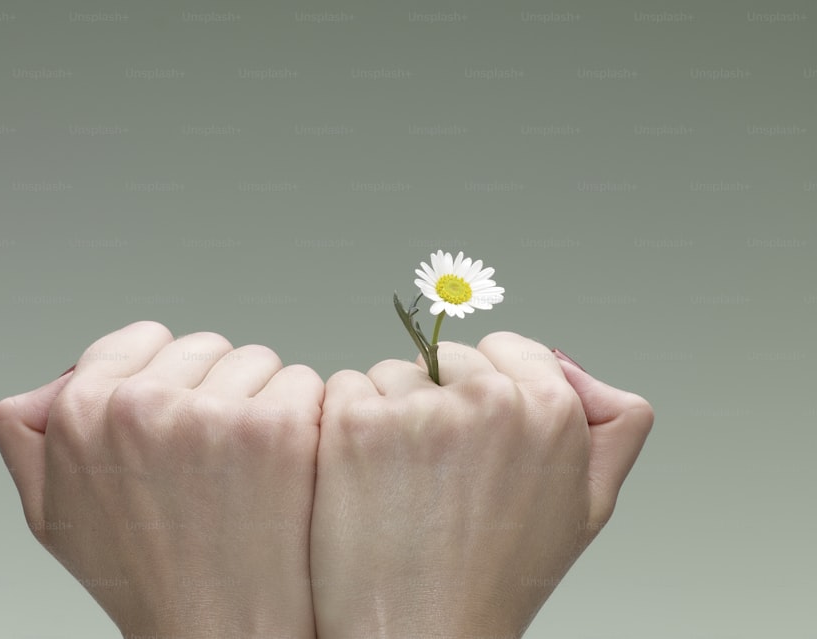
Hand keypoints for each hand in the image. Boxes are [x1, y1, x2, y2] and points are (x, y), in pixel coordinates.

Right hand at [0, 321, 324, 637]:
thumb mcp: (53, 512)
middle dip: (212, 389)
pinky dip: (302, 416)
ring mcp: (211, 414)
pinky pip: (301, 381)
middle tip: (209, 460)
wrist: (220, 636)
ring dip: (258, 401)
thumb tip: (48, 386)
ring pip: (255, 360)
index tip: (175, 425)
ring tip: (244, 470)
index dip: (165, 380)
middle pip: (203, 346)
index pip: (141, 339)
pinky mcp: (276, 426)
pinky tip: (283, 469)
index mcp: (80, 413)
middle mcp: (140, 406)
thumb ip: (29, 436)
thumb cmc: (145, 578)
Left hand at [309, 331, 653, 638]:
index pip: (508, 347)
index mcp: (552, 410)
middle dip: (439, 399)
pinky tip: (364, 477)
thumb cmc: (498, 578)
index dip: (488, 390)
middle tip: (441, 473)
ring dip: (391, 411)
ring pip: (395, 372)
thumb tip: (574, 367)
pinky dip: (346, 423)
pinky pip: (347, 387)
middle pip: (448, 357)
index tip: (478, 438)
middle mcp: (489, 400)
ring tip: (404, 483)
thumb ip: (613, 425)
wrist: (421, 635)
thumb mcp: (588, 506)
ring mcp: (418, 409)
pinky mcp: (356, 422)